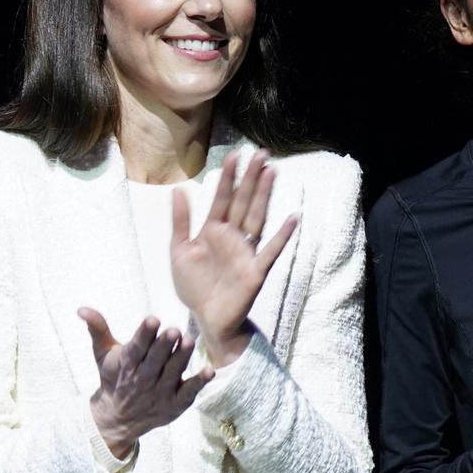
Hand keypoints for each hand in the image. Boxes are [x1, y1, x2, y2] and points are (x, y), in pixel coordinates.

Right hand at [80, 308, 213, 457]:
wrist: (117, 418)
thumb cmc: (114, 377)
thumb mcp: (103, 354)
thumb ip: (98, 329)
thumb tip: (82, 308)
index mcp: (127, 364)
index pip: (136, 348)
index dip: (144, 334)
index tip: (152, 319)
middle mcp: (143, 379)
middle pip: (155, 361)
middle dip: (164, 345)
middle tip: (173, 329)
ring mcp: (160, 393)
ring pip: (172, 374)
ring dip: (181, 358)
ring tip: (188, 341)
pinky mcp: (176, 404)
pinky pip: (188, 393)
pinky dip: (198, 383)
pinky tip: (209, 371)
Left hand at [171, 150, 297, 366]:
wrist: (206, 318)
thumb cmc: (194, 286)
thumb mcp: (179, 251)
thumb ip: (180, 222)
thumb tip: (178, 189)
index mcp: (213, 231)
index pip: (222, 199)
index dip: (228, 178)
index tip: (234, 156)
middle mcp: (232, 237)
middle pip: (244, 202)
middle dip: (251, 178)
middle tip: (261, 154)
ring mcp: (246, 252)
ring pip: (257, 217)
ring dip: (265, 196)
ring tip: (272, 172)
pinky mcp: (256, 270)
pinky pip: (271, 250)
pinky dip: (283, 235)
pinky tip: (294, 218)